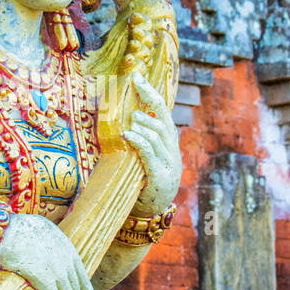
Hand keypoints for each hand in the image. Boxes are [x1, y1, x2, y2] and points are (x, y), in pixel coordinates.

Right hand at [0, 214, 99, 289]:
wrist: (4, 228)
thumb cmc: (15, 229)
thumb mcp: (39, 231)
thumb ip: (48, 243)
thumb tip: (47, 251)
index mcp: (66, 247)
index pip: (82, 276)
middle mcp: (66, 259)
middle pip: (76, 289)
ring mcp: (56, 269)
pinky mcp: (43, 279)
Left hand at [124, 73, 182, 217]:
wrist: (151, 213)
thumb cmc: (142, 181)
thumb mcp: (142, 156)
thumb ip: (138, 138)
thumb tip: (119, 115)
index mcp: (167, 142)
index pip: (162, 111)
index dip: (151, 92)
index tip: (137, 77)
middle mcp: (171, 149)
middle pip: (163, 118)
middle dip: (150, 97)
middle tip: (135, 83)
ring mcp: (168, 163)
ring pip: (159, 134)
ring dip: (144, 122)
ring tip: (132, 116)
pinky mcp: (161, 177)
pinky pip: (151, 154)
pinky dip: (140, 141)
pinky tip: (128, 135)